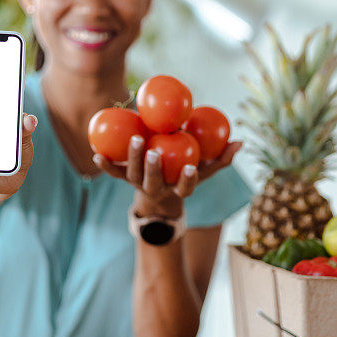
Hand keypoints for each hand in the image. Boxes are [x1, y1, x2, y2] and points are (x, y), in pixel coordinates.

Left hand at [93, 135, 241, 217]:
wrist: (158, 197)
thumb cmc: (184, 176)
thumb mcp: (204, 170)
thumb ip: (221, 158)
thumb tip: (240, 142)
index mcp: (177, 188)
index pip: (185, 186)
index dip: (187, 179)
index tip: (190, 168)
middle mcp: (157, 188)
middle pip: (154, 181)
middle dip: (153, 168)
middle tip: (155, 151)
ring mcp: (139, 185)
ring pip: (133, 175)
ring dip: (132, 159)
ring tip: (134, 139)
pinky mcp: (124, 179)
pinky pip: (114, 172)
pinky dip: (105, 165)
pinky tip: (96, 153)